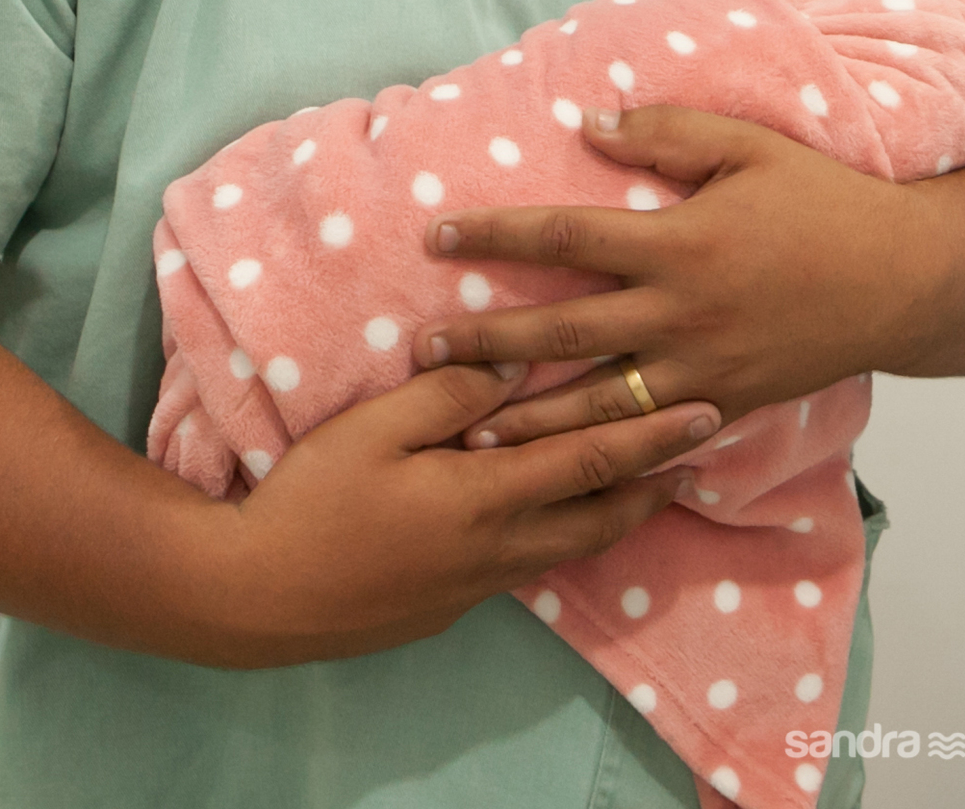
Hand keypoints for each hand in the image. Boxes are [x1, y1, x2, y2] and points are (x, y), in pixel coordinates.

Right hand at [207, 358, 718, 666]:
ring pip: (572, 547)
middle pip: (600, 515)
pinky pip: (533, 564)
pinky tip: (563, 517)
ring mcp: (477, 584)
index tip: (706, 409)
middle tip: (702, 451)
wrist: (258, 597)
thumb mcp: (375, 429)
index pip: (590, 459)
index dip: (652, 434)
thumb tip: (516, 360)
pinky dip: (569, 533)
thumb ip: (451, 393)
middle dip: (655, 480)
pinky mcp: (453, 603)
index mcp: (486, 497)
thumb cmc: (313, 499)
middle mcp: (498, 548)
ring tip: (653, 486)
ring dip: (619, 512)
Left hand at [411, 106, 925, 447]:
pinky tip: (560, 467)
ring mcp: (701, 369)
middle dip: (486, 344)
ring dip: (527, 418)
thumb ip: (666, 134)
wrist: (903, 279)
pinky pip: (651, 435)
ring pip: (595, 402)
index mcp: (677, 243)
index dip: (495, 235)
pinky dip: (601, 452)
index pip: (564, 236)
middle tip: (420, 355)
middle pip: (561, 331)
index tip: (436, 237)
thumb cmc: (822, 201)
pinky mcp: (726, 404)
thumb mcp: (748, 146)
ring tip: (467, 432)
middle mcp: (679, 313)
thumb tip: (584, 125)